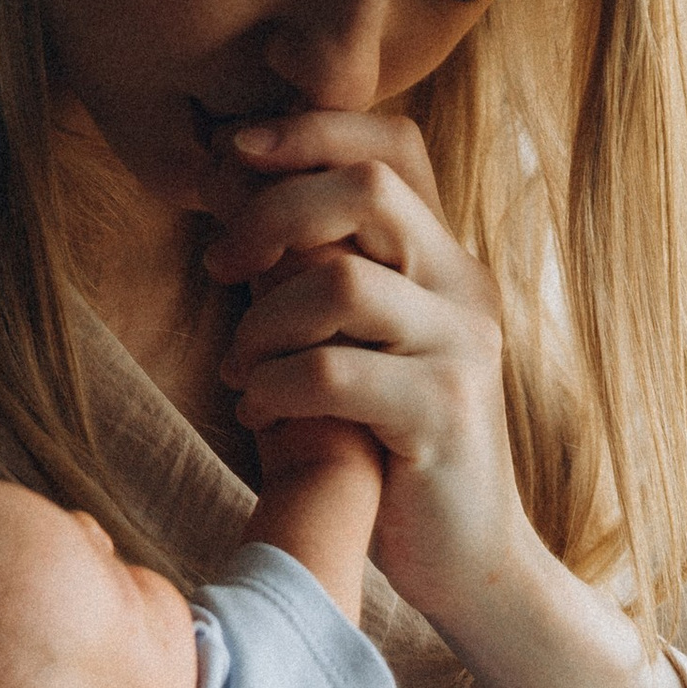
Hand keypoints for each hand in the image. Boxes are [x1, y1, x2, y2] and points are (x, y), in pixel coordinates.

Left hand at [199, 115, 532, 639]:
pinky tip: (257, 412)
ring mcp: (461, 348)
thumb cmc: (389, 449)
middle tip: (219, 266)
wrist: (467, 559)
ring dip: (261, 320)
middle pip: (365, 187)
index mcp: (443, 258)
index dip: (310, 129)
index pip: (392, 142)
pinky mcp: (443, 414)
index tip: (233, 154)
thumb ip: (313, 271)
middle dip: (269, 213)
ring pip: (340, 281)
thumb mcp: (354, 344)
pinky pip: (335, 373)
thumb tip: (227, 189)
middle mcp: (463, 287)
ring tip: (236, 367)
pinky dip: (276, 386)